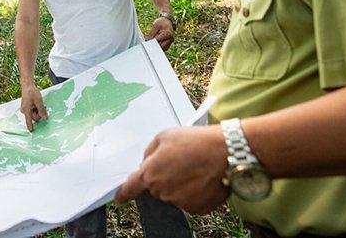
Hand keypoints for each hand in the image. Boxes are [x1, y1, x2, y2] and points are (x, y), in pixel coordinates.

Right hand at [19, 85, 48, 131]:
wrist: (27, 86)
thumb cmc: (32, 92)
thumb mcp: (39, 101)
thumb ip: (42, 110)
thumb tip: (45, 118)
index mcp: (26, 110)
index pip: (28, 120)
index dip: (30, 126)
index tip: (32, 131)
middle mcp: (24, 110)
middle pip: (34, 117)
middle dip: (39, 113)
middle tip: (43, 106)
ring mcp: (25, 109)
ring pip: (34, 114)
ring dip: (39, 110)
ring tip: (41, 104)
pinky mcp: (27, 107)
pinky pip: (33, 111)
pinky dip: (37, 108)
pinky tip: (38, 104)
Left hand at [115, 125, 229, 213]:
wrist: (226, 153)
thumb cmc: (197, 142)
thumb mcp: (164, 136)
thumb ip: (150, 152)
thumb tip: (149, 161)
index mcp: (150, 174)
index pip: (131, 188)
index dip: (124, 193)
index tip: (119, 197)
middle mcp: (163, 191)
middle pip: (157, 187)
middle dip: (165, 176)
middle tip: (181, 161)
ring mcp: (180, 202)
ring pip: (175, 194)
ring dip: (181, 183)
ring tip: (195, 167)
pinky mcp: (197, 208)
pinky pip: (191, 200)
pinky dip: (196, 191)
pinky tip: (203, 177)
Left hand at [146, 17, 175, 49]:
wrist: (167, 21)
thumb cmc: (162, 22)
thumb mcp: (155, 26)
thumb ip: (151, 34)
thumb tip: (146, 40)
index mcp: (167, 33)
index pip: (158, 41)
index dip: (151, 42)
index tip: (146, 42)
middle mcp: (170, 39)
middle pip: (161, 46)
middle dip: (154, 45)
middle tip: (148, 43)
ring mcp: (170, 42)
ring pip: (162, 48)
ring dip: (156, 47)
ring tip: (152, 42)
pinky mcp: (169, 44)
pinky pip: (163, 48)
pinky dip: (159, 47)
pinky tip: (155, 43)